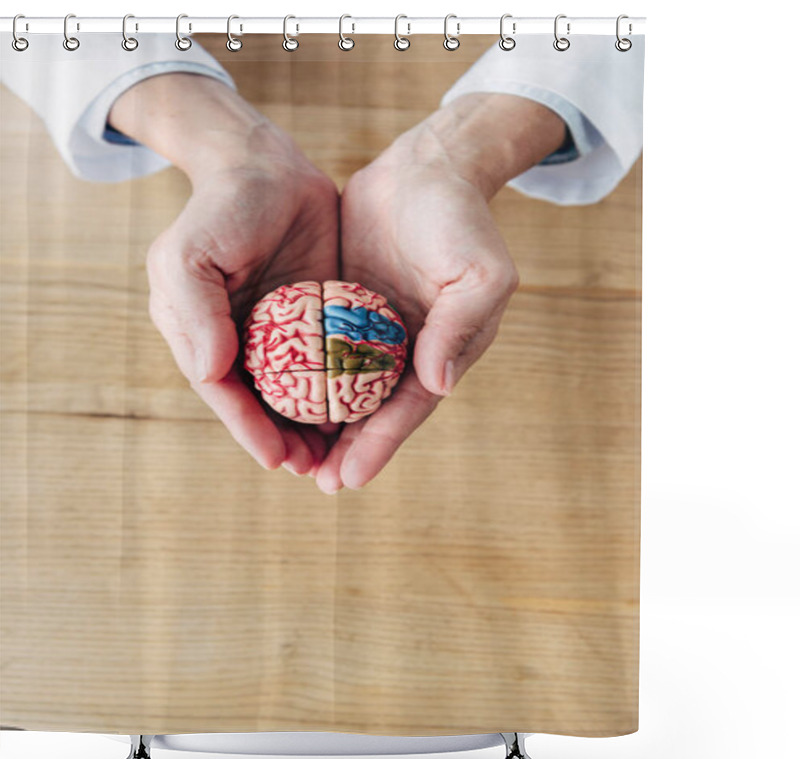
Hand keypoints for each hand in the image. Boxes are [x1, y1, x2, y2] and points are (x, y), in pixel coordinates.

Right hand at [109, 74, 339, 474]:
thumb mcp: (189, 254)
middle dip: (284, 440)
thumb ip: (195, 313)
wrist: (267, 166)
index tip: (276, 459)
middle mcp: (239, 341)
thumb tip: (212, 373)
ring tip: (337, 458)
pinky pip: (328, 361)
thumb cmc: (220, 209)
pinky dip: (339, 390)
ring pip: (297, 392)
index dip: (248, 429)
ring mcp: (281, 332)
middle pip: (262, 404)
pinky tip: (360, 413)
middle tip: (313, 471)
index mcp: (202, 336)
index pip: (225, 394)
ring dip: (314, 427)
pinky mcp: (316, 317)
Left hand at [314, 93, 565, 493]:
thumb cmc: (461, 219)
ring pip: (344, 388)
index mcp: (443, 350)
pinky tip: (277, 398)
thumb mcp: (480, 272)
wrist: (428, 168)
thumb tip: (436, 384)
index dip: (380, 445)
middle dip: (347, 449)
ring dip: (323, 424)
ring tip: (292, 457)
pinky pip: (322, 349)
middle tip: (316, 482)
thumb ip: (460, 327)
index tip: (349, 478)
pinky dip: (305, 377)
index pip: (408, 408)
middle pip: (373, 410)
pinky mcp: (346, 307)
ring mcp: (374, 330)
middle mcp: (408, 349)